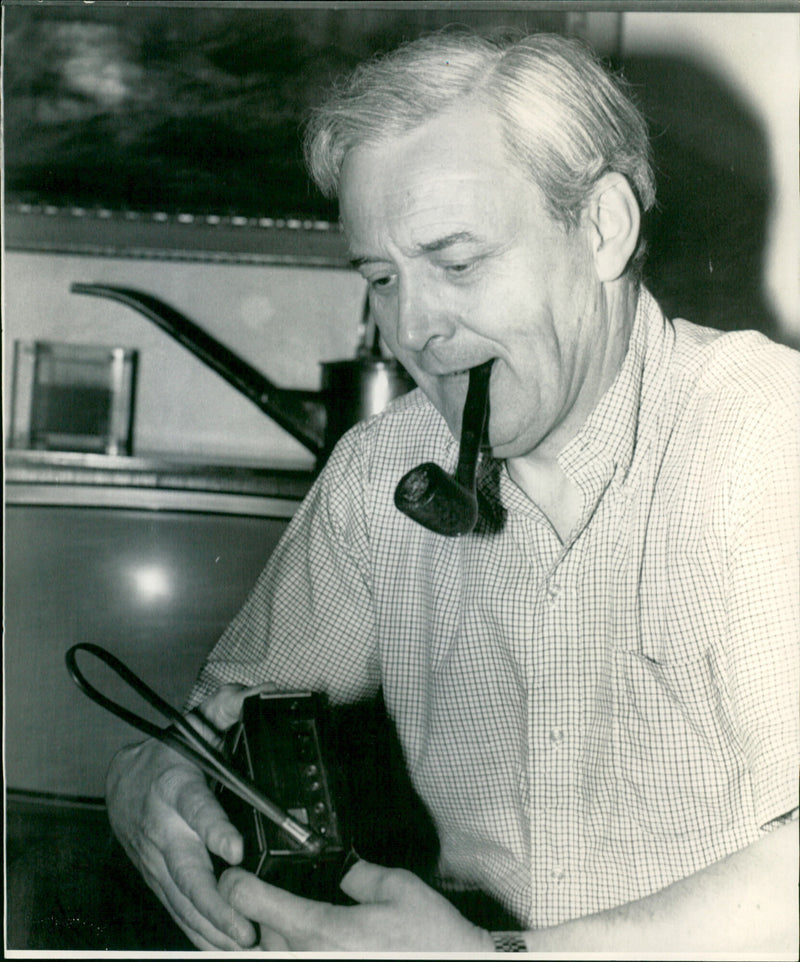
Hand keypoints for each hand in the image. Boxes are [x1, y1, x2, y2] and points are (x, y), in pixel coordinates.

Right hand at [105, 682, 272, 949]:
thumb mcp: (197, 725)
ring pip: (182, 900)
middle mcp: (163, 829)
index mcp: (175, 787)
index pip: (196, 808)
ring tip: (244, 945)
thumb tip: (257, 694)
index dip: (214, 830)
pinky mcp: (158, 880)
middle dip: (216, 903)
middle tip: (246, 927)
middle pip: (186, 871)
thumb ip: (227, 708)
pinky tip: (223, 948)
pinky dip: (198, 933)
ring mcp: (157, 860)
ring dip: (211, 927)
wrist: (124, 782)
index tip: (235, 850)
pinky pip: (177, 911)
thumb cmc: (170, 755)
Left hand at [218, 859, 495, 951]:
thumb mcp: (398, 888)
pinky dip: (296, 953)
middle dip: (264, 914)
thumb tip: (341, 871)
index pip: (256, 903)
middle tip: (280, 896)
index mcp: (324, 929)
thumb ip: (359, 874)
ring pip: (274, 957)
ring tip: (299, 925)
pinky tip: (317, 944)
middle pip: (260, 934)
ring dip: (279, 940)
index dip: (236, 884)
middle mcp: (311, 959)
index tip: (231, 875)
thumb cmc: (431, 940)